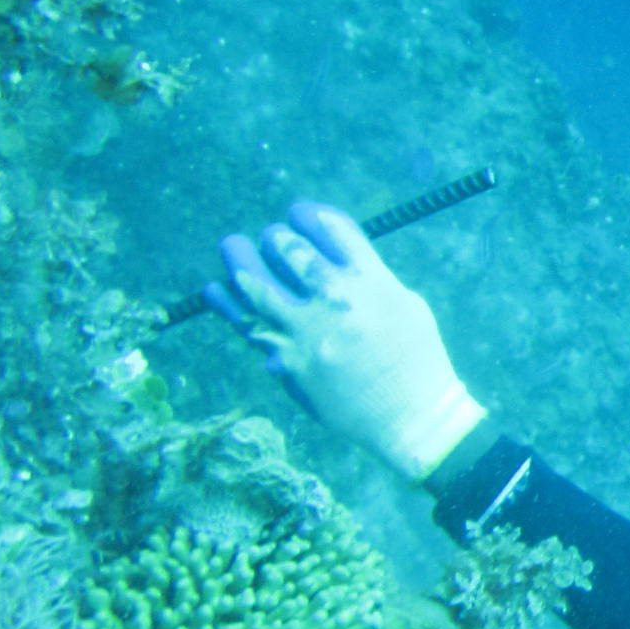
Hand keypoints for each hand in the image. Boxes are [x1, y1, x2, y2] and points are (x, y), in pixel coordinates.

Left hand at [204, 201, 486, 480]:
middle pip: (290, 251)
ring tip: (231, 246)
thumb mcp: (405, 303)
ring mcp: (306, 331)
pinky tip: (214, 289)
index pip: (331, 230)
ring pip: (257, 284)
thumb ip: (369, 275)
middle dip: (277, 238)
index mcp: (371, 280)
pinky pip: (247, 326)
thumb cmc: (414, 357)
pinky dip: (227, 305)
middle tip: (273, 238)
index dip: (310, 215)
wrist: (408, 415)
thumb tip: (332, 253)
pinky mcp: (287, 360)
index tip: (299, 212)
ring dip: (240, 259)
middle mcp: (335, 299)